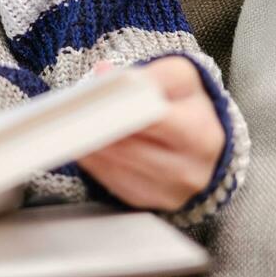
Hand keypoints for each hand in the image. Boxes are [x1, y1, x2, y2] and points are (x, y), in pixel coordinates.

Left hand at [76, 55, 224, 212]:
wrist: (205, 144)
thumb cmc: (188, 107)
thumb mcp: (180, 77)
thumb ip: (148, 73)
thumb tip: (105, 73)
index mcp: (199, 133)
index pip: (152, 121)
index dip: (119, 109)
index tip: (93, 100)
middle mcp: (189, 169)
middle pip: (128, 147)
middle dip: (97, 128)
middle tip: (71, 113)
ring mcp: (171, 192)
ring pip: (116, 167)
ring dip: (90, 146)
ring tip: (74, 126)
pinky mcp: (152, 203)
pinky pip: (113, 183)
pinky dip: (96, 163)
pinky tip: (87, 146)